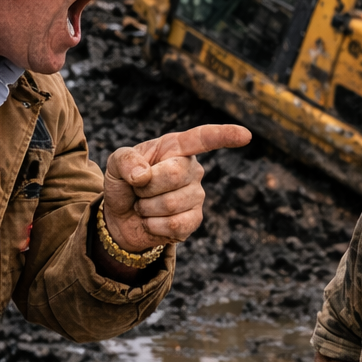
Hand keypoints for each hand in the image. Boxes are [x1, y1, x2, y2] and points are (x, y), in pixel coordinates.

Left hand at [103, 124, 250, 252]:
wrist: (121, 217)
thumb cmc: (124, 183)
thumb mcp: (116, 164)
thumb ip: (125, 161)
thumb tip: (143, 175)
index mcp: (177, 147)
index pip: (203, 138)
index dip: (225, 135)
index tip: (246, 135)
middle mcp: (193, 169)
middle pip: (174, 174)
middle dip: (146, 186)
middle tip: (139, 189)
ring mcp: (196, 195)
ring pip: (171, 204)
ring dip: (146, 208)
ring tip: (144, 205)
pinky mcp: (195, 220)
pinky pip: (176, 224)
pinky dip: (154, 226)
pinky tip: (152, 222)